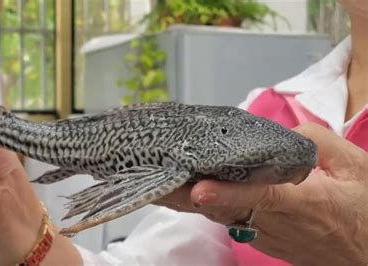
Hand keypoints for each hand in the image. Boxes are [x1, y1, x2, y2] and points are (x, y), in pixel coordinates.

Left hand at [156, 124, 367, 264]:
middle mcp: (280, 223)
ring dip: (191, 200)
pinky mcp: (263, 241)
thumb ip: (315, 143)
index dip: (228, 193)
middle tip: (156, 174)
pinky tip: (188, 190)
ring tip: (160, 178)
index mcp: (305, 202)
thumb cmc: (364, 209)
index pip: (261, 196)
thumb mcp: (355, 166)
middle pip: (226, 207)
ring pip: (222, 216)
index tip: (200, 189)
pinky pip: (230, 221)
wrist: (367, 252)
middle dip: (188, 194)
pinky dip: (209, 206)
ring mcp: (268, 236)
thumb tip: (275, 136)